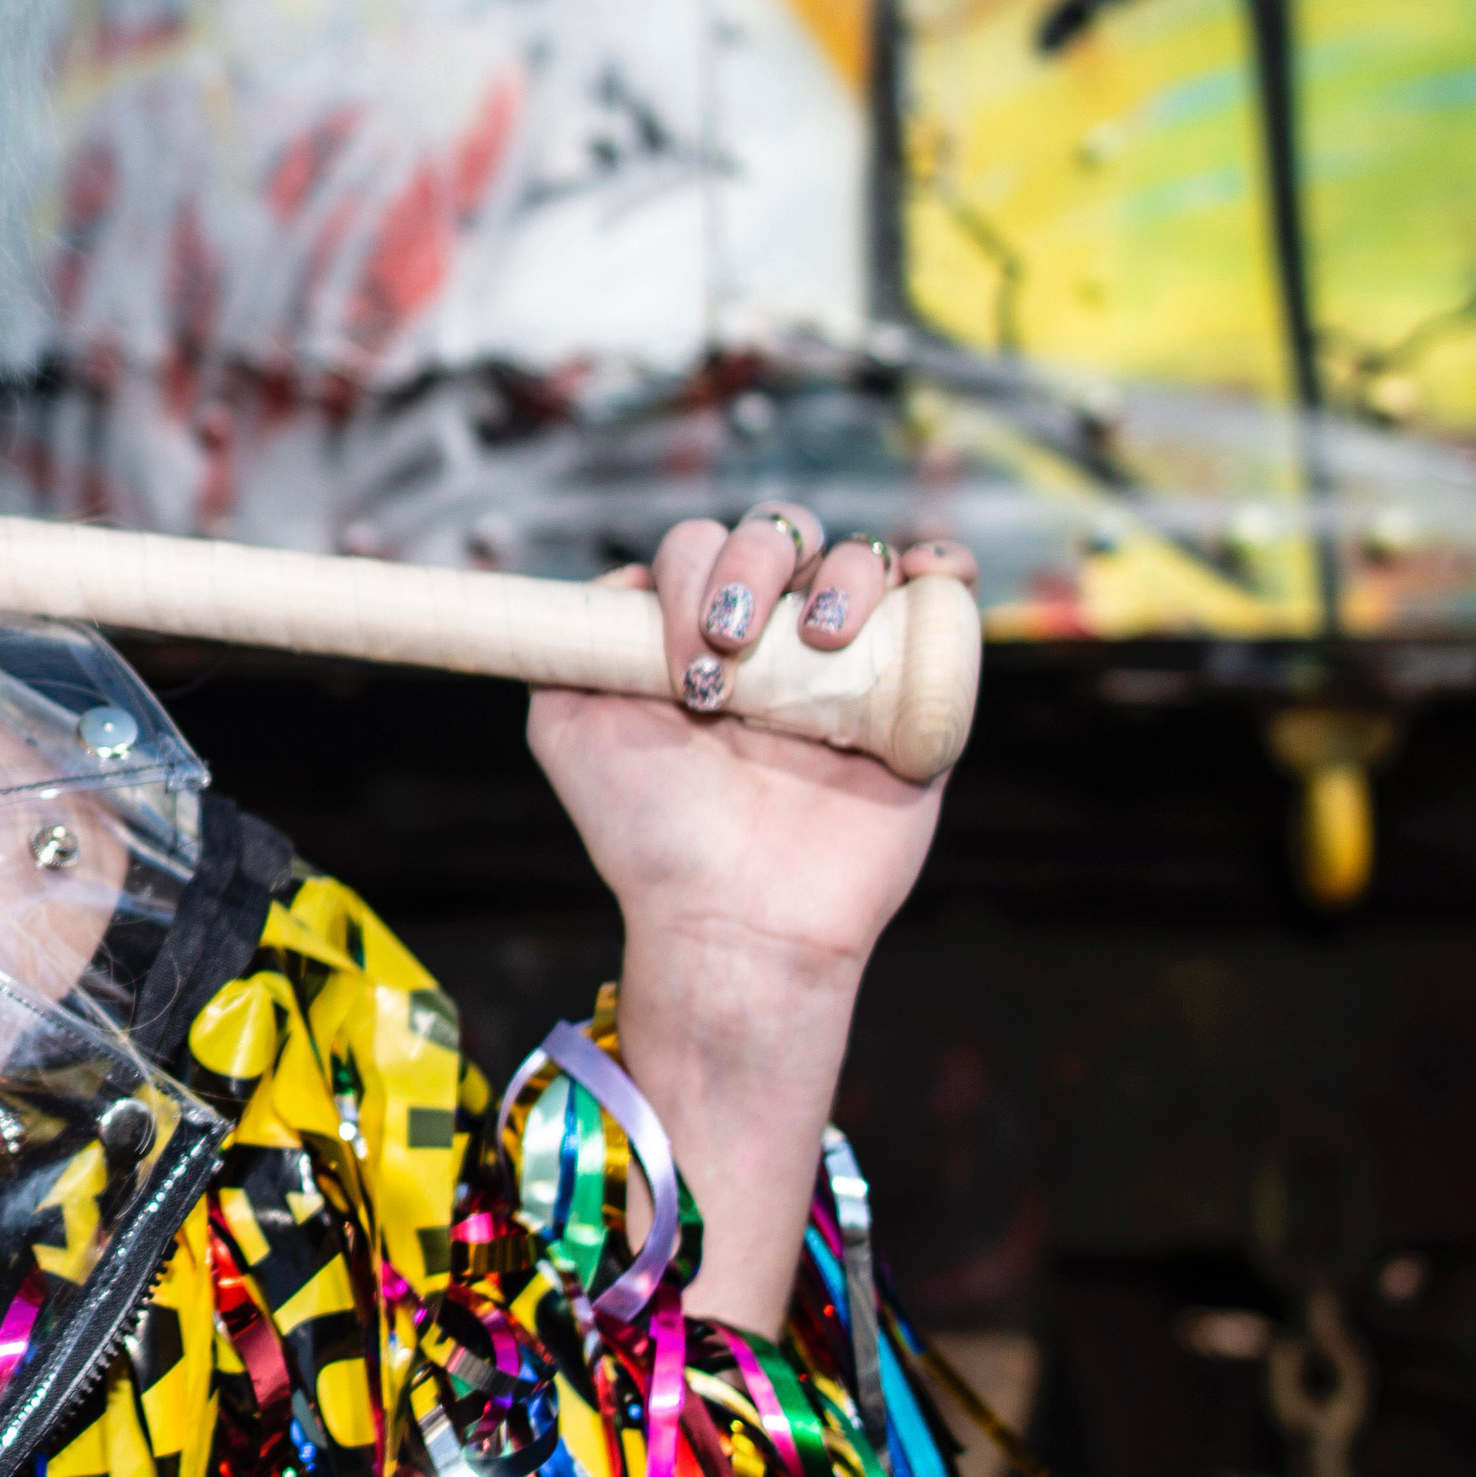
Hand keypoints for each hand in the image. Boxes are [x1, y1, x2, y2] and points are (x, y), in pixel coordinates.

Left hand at [524, 507, 981, 1335]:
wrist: (742, 938)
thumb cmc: (648, 852)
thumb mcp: (572, 743)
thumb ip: (557, 664)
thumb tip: (530, 607)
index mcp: (686, 638)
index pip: (693, 547)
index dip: (695, 570)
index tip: (686, 655)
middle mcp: (767, 639)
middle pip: (776, 539)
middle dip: (755, 580)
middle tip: (729, 669)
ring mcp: (846, 665)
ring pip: (858, 560)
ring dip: (837, 588)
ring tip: (802, 672)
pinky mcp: (918, 698)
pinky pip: (945, 592)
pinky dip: (937, 577)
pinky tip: (915, 597)